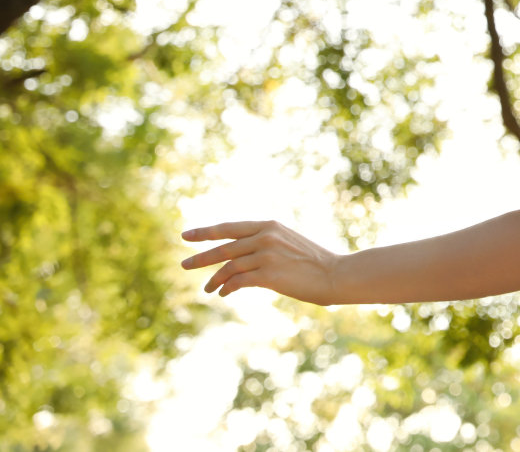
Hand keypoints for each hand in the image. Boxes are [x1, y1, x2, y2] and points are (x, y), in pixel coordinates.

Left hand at [180, 220, 344, 305]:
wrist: (335, 274)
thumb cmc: (314, 262)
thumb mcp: (288, 243)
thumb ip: (265, 245)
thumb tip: (240, 259)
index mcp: (270, 225)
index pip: (230, 228)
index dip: (206, 232)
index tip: (187, 235)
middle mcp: (265, 237)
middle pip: (223, 247)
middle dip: (201, 257)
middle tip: (184, 264)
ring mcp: (265, 255)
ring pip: (228, 266)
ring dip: (214, 279)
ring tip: (208, 289)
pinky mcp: (267, 274)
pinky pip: (237, 281)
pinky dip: (227, 288)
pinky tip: (223, 293)